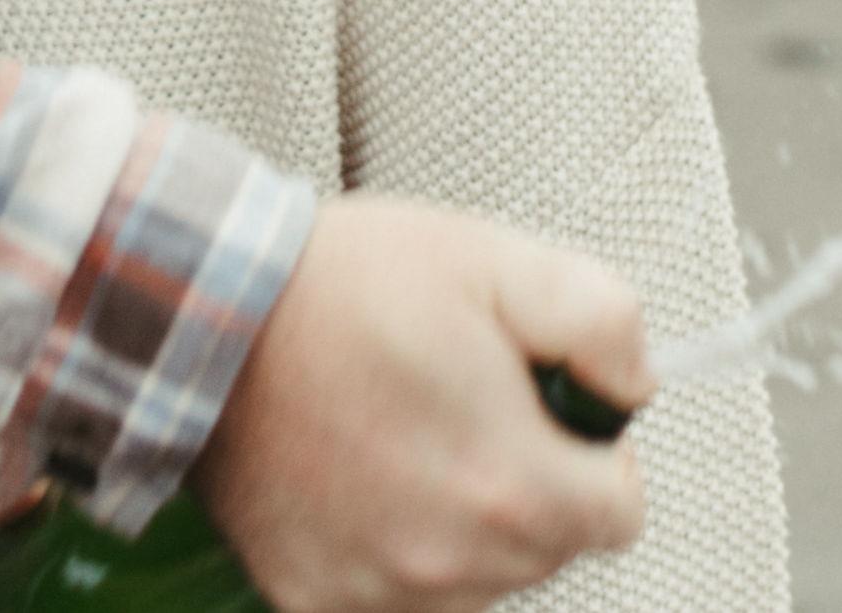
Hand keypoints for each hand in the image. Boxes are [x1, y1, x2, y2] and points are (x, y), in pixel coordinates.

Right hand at [186, 194, 651, 612]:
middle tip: (466, 401)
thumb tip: (634, 389)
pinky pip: (394, 592)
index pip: (620, 515)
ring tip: (405, 431)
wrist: (207, 313)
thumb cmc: (347, 284)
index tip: (542, 404)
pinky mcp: (315, 597)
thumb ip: (605, 324)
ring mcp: (378, 590)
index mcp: (514, 489)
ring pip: (474, 576)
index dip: (593, 449)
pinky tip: (359, 474)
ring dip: (462, 519)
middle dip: (528, 481)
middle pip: (545, 549)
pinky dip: (390, 544)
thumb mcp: (500, 261)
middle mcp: (451, 562)